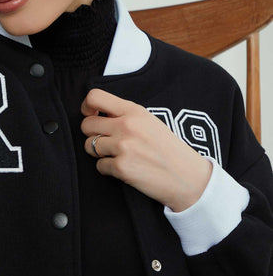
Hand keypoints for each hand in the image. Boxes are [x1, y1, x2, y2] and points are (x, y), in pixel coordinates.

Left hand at [81, 89, 212, 211]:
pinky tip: (125, 169)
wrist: (188, 178)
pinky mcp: (121, 168)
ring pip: (89, 146)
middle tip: (106, 141)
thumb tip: (95, 114)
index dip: (86, 107)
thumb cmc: (169, 149)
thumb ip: (125, 115)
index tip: (91, 116)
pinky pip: (99, 166)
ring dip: (99, 153)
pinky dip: (108, 169)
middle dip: (91, 134)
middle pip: (86, 125)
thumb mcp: (150, 122)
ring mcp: (123, 147)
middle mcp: (126, 126)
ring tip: (117, 155)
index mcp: (134, 111)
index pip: (95, 97)